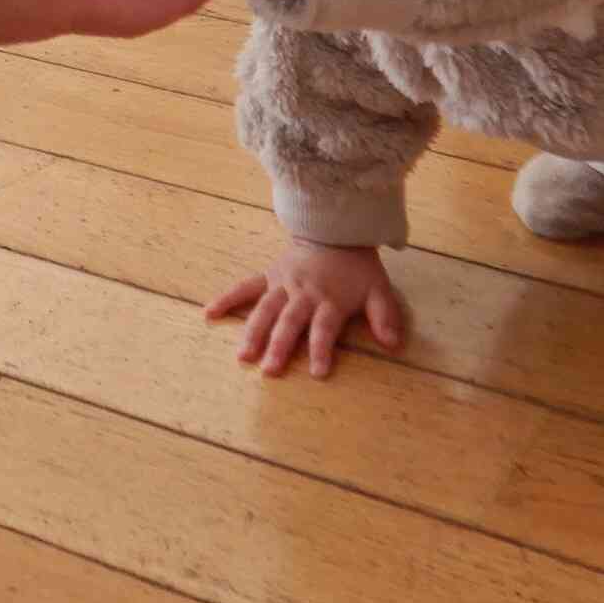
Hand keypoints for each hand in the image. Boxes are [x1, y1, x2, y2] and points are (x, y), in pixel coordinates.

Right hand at [208, 241, 407, 377]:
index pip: (324, 328)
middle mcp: (303, 294)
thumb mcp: (378, 290)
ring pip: (265, 309)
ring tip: (243, 355)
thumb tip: (393, 344)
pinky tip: (209, 312)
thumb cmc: (357, 267)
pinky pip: (245, 287)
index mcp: (329, 299)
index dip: (321, 349)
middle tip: (270, 371)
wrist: (335, 230)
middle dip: (279, 346)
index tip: (318, 372)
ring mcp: (282, 284)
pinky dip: (227, 299)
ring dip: (253, 332)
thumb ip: (384, 317)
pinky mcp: (269, 277)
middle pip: (289, 322)